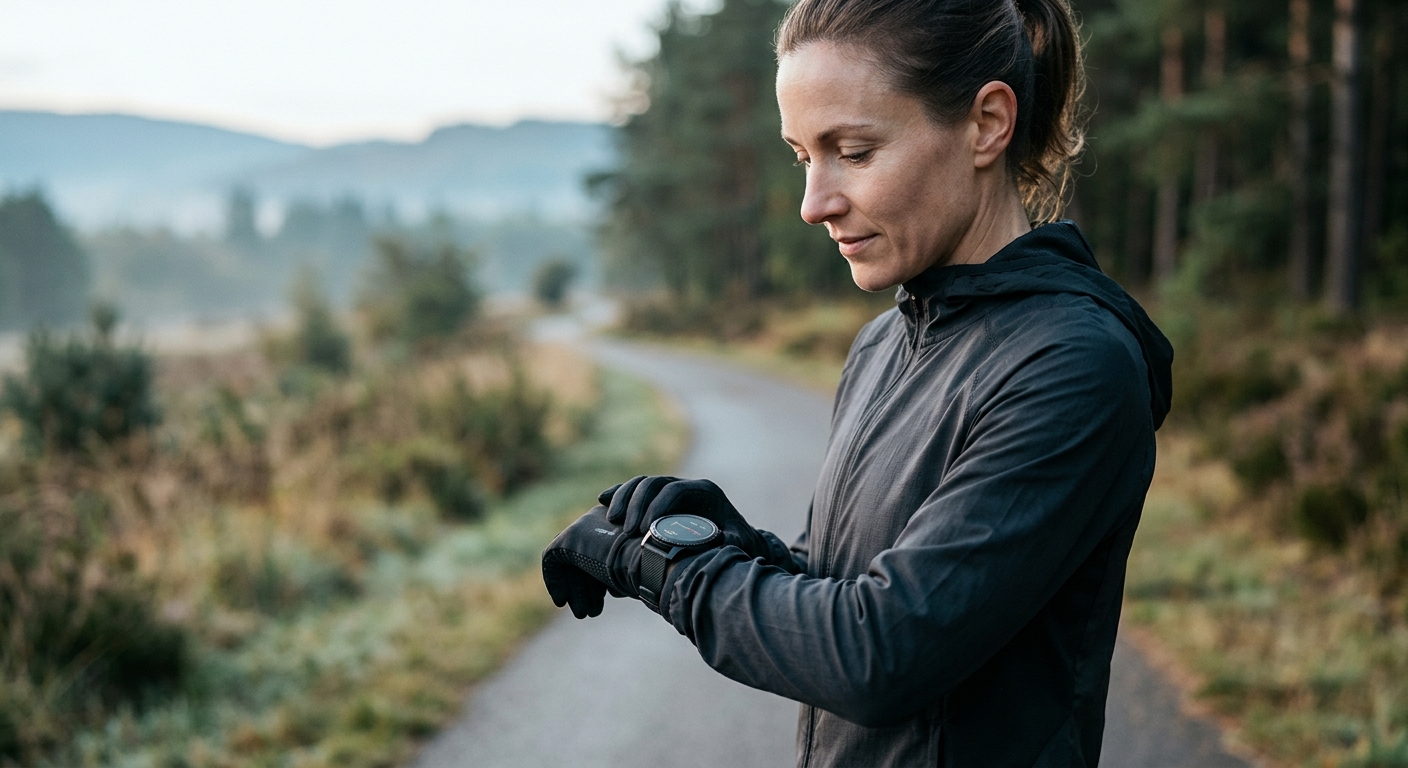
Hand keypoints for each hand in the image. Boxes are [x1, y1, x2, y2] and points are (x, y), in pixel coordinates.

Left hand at [541, 505, 645, 617]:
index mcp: (620, 521)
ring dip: (575, 589)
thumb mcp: (638, 568)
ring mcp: (584, 525)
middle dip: (586, 586)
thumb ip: (622, 571)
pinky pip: (551, 559)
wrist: (653, 560)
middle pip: (583, 555)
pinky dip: (555, 581)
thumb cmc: (655, 568)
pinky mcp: (569, 537)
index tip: (607, 597)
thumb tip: (612, 588)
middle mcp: (601, 518)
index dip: (601, 577)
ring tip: (582, 613)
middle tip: (590, 611)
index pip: (601, 550)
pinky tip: (561, 601)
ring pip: (568, 560)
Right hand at [599, 477, 801, 573]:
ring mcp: (671, 491)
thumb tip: (720, 541)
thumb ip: (730, 541)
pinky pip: (635, 491)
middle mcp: (686, 486)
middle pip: (654, 483)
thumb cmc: (740, 542)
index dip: (657, 507)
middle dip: (637, 505)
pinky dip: (619, 494)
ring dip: (623, 499)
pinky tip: (602, 502)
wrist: (737, 541)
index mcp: (705, 491)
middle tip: (627, 531)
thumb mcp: (739, 542)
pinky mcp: (658, 500)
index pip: (674, 490)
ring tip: (611, 522)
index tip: (644, 530)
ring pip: (641, 484)